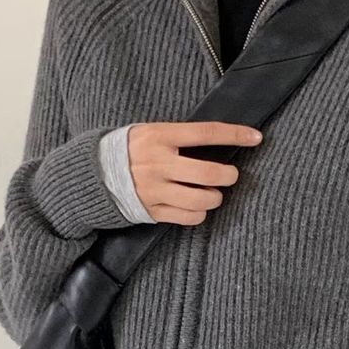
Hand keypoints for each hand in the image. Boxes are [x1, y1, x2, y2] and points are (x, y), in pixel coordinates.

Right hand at [128, 121, 262, 224]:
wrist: (93, 174)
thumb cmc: (130, 149)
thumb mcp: (150, 132)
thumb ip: (179, 138)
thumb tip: (218, 143)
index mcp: (160, 136)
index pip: (206, 133)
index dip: (234, 135)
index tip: (255, 138)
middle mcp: (159, 163)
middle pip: (209, 172)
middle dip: (228, 175)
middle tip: (230, 175)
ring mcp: (155, 189)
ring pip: (202, 198)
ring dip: (215, 197)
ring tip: (213, 193)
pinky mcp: (152, 210)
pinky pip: (188, 216)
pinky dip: (199, 213)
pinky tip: (196, 206)